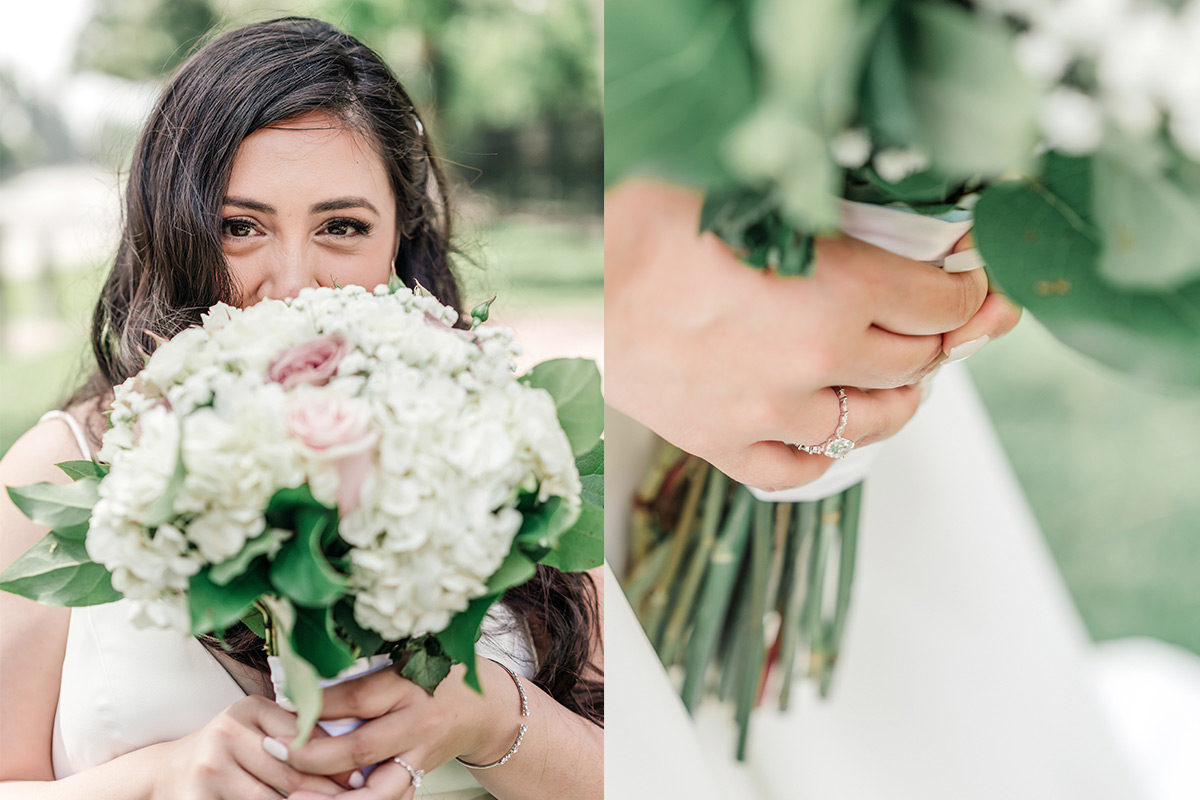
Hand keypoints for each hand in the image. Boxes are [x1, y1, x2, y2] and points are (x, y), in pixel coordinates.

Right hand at [150, 695, 347, 799]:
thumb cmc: (229, 751)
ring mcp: (211, 768)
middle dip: (327, 792)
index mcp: (249, 709)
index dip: (337, 761)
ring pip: (274, 799)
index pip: (305, 737)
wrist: (168, 773)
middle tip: (356, 798)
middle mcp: (228, 732)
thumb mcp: (258, 730)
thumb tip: (353, 760)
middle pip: (292, 772)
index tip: (361, 779)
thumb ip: (296, 733)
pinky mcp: (199, 798)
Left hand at [284, 661, 522, 799]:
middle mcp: (417, 725)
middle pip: (361, 748)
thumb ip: (363, 673)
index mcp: (410, 685)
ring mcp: (420, 757)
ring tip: (296, 798)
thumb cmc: (441, 677)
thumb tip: (306, 684)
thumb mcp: (407, 660)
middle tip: (277, 752)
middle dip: (313, 755)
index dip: (317, 705)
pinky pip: (389, 799)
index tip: (282, 705)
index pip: (357, 698)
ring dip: (336, 798)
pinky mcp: (420, 778)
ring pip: (378, 790)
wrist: (484, 711)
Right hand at [605, 178, 1011, 490]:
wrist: (568, 278)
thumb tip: (895, 209)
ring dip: (895, 399)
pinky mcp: (724, 445)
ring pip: (874, 424)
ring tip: (887, 378)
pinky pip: (798, 471)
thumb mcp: (757, 189)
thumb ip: (835, 208)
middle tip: (926, 324)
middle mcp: (816, 358)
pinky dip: (823, 452)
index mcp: (836, 286)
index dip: (964, 287)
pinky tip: (821, 426)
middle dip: (933, 339)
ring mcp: (770, 412)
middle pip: (918, 362)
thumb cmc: (653, 220)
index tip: (964, 282)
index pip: (942, 300)